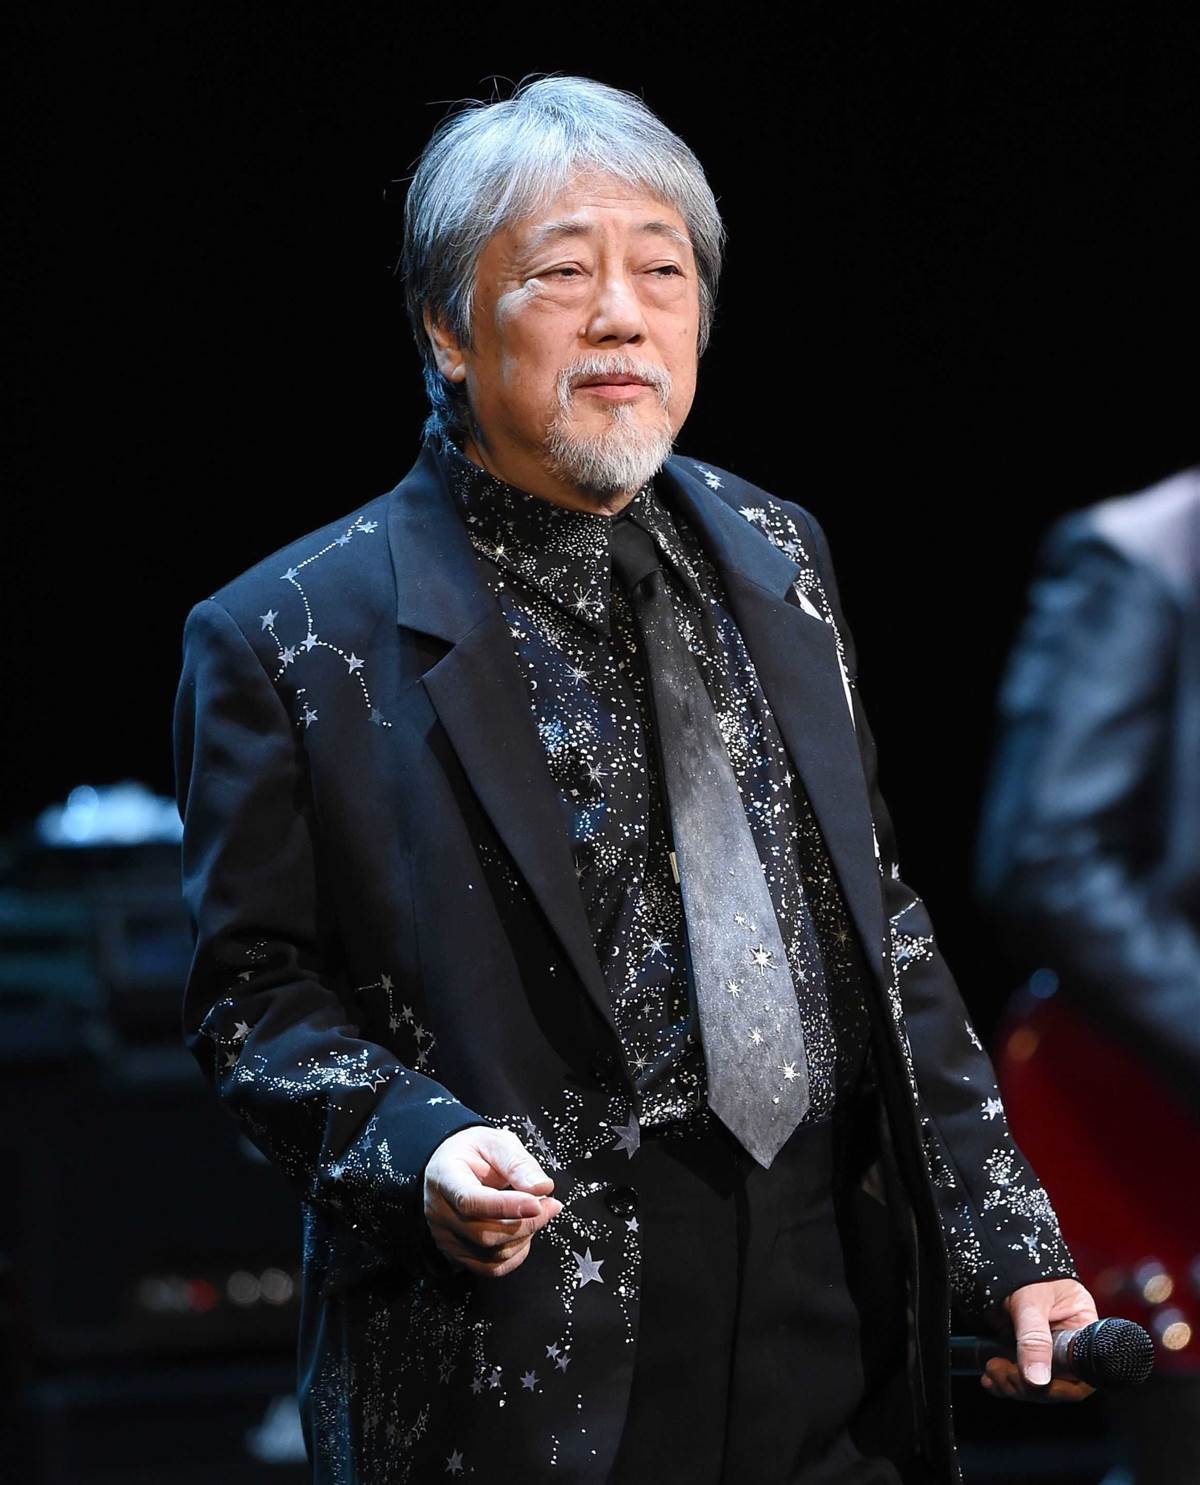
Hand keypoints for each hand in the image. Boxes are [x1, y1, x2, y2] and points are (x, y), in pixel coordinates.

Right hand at [423, 1125, 562, 1278]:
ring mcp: (445, 1236)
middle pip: (483, 1234)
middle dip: (526, 1224)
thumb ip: (518, 1163)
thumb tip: (543, 1187)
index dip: (505, 1206)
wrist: (451, 1165)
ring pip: (490, 1256)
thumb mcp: (496, 1142)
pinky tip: (524, 1233)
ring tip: (538, 1213)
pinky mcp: (455, 1253)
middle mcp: (439, 1212)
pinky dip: (514, 1255)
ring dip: (524, 1239)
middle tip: (551, 1205)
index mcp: (445, 1177)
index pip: (470, 1200)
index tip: (537, 1203)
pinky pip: (489, 1268)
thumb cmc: (474, 1152)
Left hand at [982, 1277, 1098, 1402]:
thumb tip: (1038, 1379)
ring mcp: (1046, 1349)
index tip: (1037, 1385)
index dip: (1061, 1388)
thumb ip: (1034, 1339)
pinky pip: (1018, 1377)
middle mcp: (1067, 1344)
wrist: (999, 1251)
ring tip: (993, 1371)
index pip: (1082, 1374)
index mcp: (1082, 1329)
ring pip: (1035, 1384)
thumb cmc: (1025, 1267)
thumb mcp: (1031, 1301)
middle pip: (1057, 1384)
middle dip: (1027, 1386)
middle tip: (1002, 1373)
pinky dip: (1003, 1381)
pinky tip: (990, 1377)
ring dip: (1012, 1385)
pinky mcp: (1024, 1351)